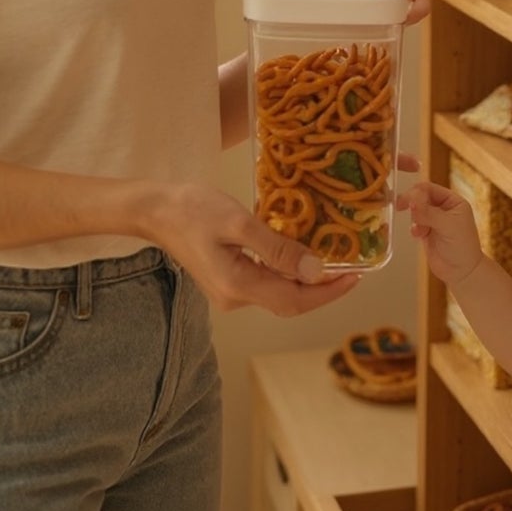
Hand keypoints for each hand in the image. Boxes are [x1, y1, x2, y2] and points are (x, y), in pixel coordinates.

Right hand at [149, 184, 359, 317]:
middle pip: (289, 302)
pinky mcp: (227, 281)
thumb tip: (316, 272)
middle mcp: (235, 298)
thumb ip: (277, 248)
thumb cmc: (193, 208)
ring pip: (279, 293)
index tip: (357, 276)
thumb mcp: (238, 223)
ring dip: (306, 281)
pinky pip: (266, 283)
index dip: (329, 292)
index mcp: (238, 286)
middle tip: (352, 267)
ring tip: (334, 260)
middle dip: (322, 289)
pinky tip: (300, 255)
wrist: (154, 209)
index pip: (295, 299)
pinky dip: (288, 273)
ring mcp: (229, 292)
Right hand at [400, 180, 484, 286]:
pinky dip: (414, 227)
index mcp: (452, 201)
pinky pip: (414, 223)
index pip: (430, 188)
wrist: (462, 272)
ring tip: (419, 229)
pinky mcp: (426, 231)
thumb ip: (428, 212)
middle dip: (412, 203)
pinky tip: (418, 235)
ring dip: (414, 217)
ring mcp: (434, 220)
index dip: (417, 192)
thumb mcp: (447, 225)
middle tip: (400, 206)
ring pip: (416, 210)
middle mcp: (443, 208)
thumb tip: (411, 201)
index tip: (407, 201)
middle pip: (420, 197)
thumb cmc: (462, 246)